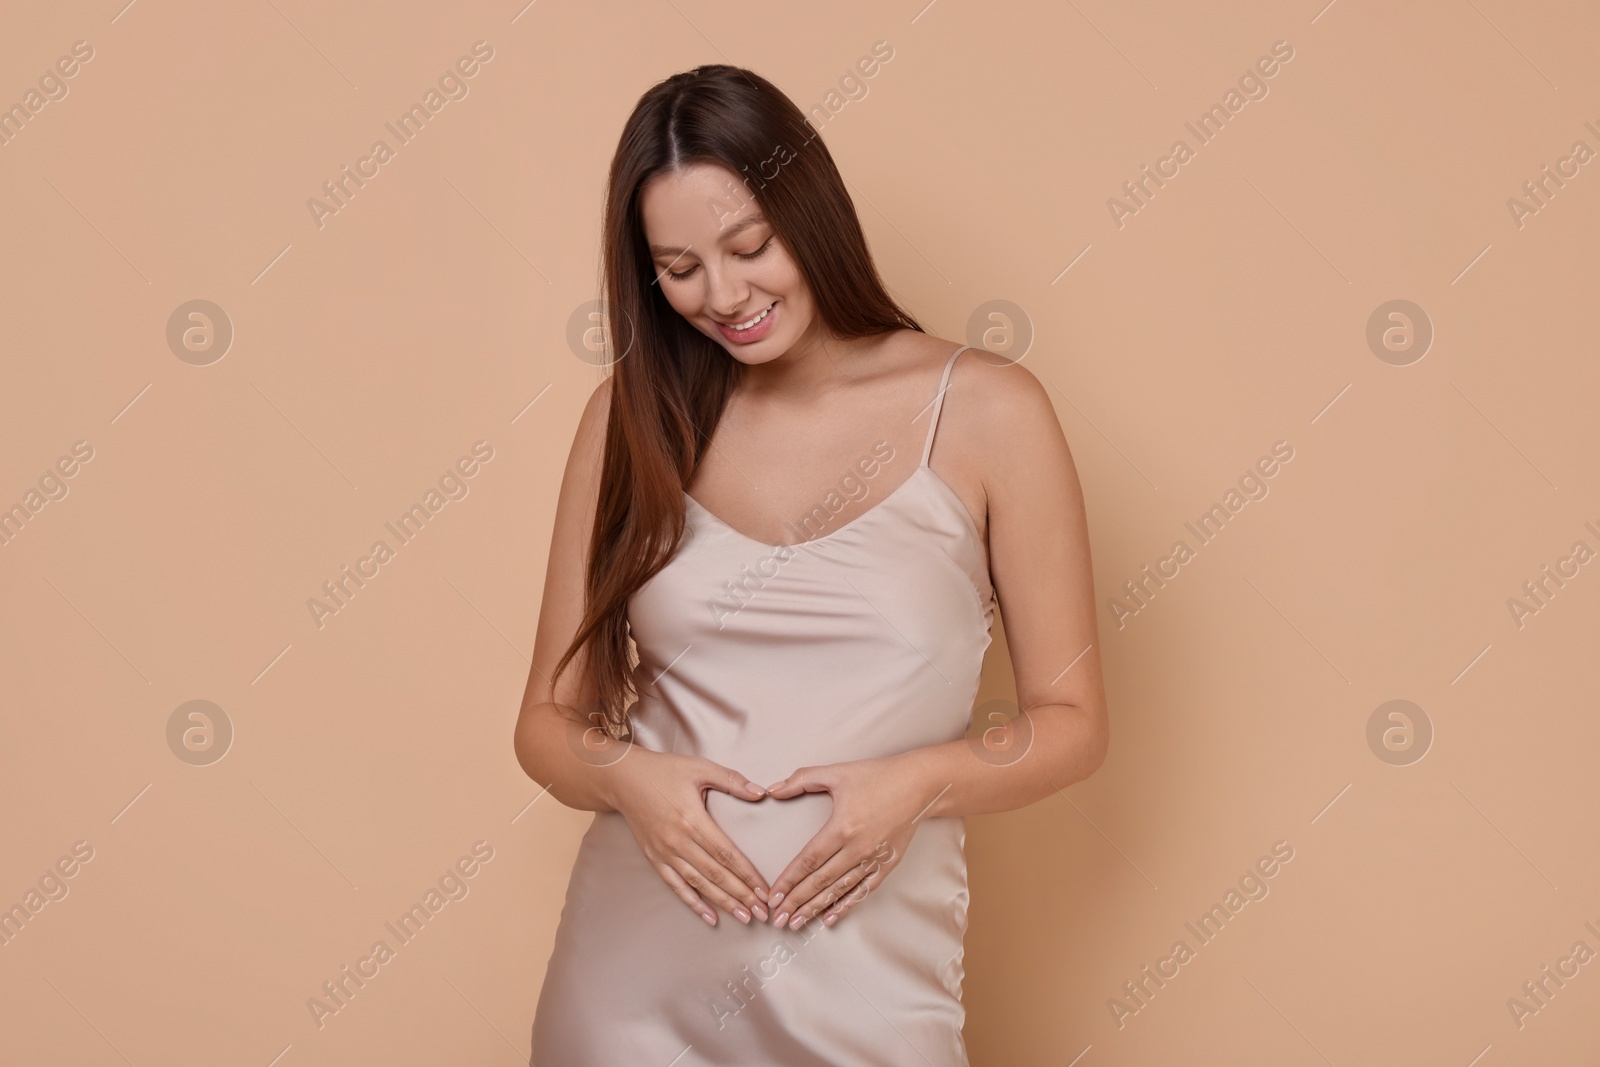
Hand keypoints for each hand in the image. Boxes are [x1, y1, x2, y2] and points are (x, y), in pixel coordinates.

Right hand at [609, 748, 772, 926]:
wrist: (624, 779)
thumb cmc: (664, 771)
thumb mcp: (700, 768)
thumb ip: (732, 780)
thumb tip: (761, 793)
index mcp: (692, 819)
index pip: (726, 853)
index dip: (747, 874)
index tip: (764, 890)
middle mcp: (678, 840)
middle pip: (715, 873)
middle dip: (742, 895)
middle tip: (763, 912)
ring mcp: (664, 852)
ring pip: (698, 884)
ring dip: (723, 903)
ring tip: (744, 917)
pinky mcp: (654, 858)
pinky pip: (676, 885)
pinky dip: (693, 903)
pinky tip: (710, 916)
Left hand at [762, 755, 938, 929]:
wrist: (919, 784)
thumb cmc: (878, 776)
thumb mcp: (837, 772)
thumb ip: (802, 779)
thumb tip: (774, 789)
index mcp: (842, 827)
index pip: (808, 860)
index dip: (789, 880)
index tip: (774, 896)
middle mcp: (857, 848)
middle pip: (820, 881)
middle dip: (796, 902)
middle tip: (779, 918)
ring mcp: (874, 859)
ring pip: (839, 890)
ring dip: (816, 908)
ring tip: (797, 923)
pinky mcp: (887, 864)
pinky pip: (863, 890)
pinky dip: (846, 904)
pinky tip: (830, 916)